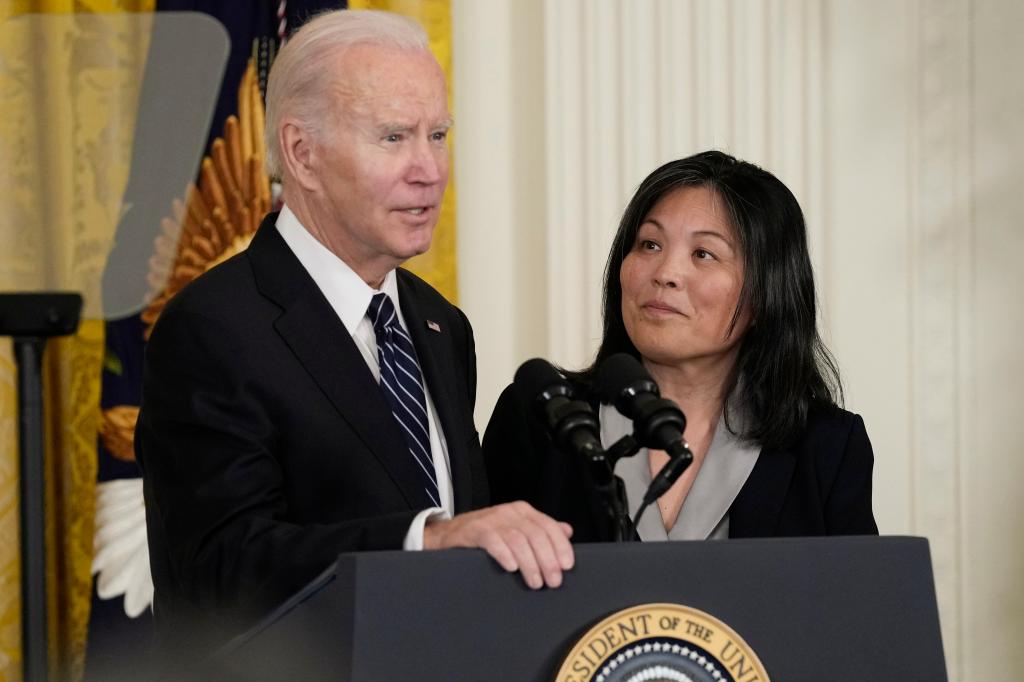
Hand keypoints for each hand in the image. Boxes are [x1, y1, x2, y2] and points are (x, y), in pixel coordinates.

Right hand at [423, 501, 573, 589]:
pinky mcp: (474, 530)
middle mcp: (509, 512)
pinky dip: (505, 554)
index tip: (567, 566)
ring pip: (518, 540)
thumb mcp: (516, 529)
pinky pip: (493, 541)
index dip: (560, 546)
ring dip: (530, 563)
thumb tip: (567, 531)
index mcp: (523, 511)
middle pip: (536, 535)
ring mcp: (491, 520)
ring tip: (535, 583)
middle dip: (547, 560)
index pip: (548, 526)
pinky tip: (511, 568)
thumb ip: (541, 530)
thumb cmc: (487, 536)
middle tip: (553, 582)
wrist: (448, 535)